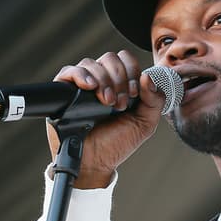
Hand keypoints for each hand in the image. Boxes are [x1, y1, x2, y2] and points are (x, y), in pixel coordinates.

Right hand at [47, 51, 165, 188]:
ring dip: (103, 81)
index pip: (126, 59)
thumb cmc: (118, 143)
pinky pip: (69, 71)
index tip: (134, 94)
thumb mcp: (145, 123)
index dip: (131, 71)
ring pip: (91, 63)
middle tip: (120, 104)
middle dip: (119, 79)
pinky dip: (80, 75)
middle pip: (109, 58)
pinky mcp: (65, 93)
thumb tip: (149, 76)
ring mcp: (83, 86)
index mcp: (121, 84)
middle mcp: (102, 81)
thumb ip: (155, 100)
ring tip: (106, 103)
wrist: (96, 162)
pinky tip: (89, 87)